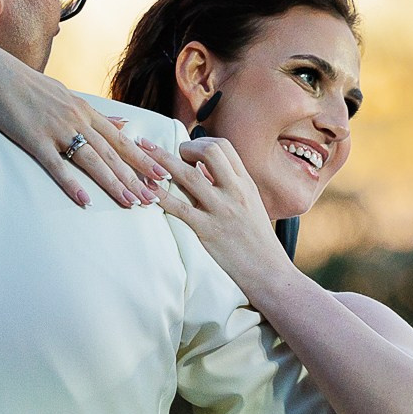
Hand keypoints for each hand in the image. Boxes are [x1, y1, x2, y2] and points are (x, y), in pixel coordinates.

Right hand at [0, 50, 169, 208]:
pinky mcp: (34, 140)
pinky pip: (57, 166)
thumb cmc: (28, 85)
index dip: (142, 159)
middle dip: (136, 177)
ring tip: (131, 202)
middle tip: (155, 198)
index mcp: (86, 111)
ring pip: (93, 161)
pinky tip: (86, 201)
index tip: (161, 175)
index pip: (121, 140)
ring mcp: (57, 130)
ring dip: (113, 183)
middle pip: (113, 154)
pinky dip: (72, 184)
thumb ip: (97, 113)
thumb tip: (124, 124)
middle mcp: (77, 120)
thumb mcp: (68, 95)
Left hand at [147, 136, 296, 298]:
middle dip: (184, 147)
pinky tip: (146, 190)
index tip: (187, 150)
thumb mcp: (251, 204)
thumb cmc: (258, 240)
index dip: (200, 143)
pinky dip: (160, 195)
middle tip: (169, 155)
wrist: (269, 270)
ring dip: (162, 160)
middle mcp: (235, 191)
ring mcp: (221, 210)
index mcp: (245, 183)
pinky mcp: (208, 230)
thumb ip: (231, 186)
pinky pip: (179, 208)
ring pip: (188, 176)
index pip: (223, 147)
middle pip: (208, 151)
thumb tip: (206, 170)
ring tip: (144, 152)